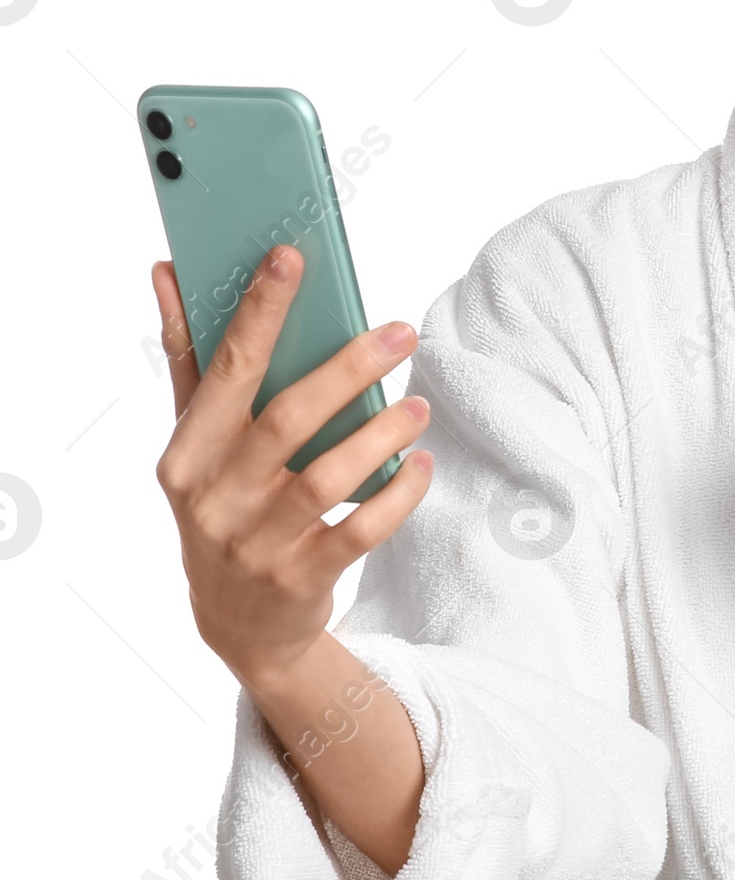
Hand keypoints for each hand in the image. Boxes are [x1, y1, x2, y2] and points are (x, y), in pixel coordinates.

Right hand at [152, 242, 433, 689]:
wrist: (238, 623)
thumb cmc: (223, 505)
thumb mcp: (196, 442)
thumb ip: (190, 358)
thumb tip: (169, 270)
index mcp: (187, 453)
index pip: (226, 368)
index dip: (258, 310)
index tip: (289, 256)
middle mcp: (216, 497)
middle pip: (287, 419)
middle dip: (347, 369)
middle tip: (400, 333)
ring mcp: (257, 543)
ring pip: (328, 476)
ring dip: (381, 435)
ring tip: (417, 406)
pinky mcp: (302, 578)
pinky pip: (361, 531)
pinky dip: (397, 495)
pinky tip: (420, 465)